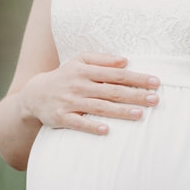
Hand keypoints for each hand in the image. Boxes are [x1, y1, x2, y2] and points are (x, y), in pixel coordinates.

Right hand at [21, 53, 159, 134]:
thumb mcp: (80, 61)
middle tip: (154, 99)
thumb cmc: (65, 76)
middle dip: (134, 95)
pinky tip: (107, 130)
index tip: (156, 82)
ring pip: (99, 107)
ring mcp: (70, 102)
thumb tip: (125, 60)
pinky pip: (78, 123)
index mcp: (85, 70)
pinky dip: (92, 126)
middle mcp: (79, 85)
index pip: (116, 74)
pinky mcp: (61, 117)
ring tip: (139, 115)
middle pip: (111, 91)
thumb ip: (102, 60)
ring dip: (119, 111)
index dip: (137, 78)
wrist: (34, 94)